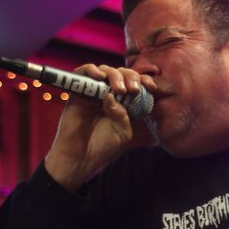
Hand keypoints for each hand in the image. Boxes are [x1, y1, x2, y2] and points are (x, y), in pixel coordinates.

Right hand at [45, 64, 155, 191]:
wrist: (80, 158)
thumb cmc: (102, 147)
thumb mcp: (122, 132)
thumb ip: (124, 114)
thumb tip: (112, 95)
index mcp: (122, 102)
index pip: (134, 83)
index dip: (144, 80)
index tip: (151, 87)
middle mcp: (108, 94)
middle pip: (121, 73)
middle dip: (131, 77)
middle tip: (133, 90)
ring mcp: (92, 92)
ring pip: (104, 70)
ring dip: (114, 75)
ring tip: (119, 89)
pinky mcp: (77, 92)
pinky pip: (82, 72)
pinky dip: (91, 70)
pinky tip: (100, 77)